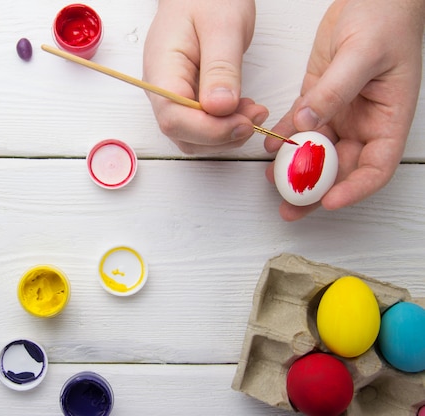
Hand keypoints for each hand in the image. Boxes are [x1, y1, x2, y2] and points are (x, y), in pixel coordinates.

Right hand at [143, 0, 267, 153]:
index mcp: (162, 70)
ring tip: (253, 112)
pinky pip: (202, 126)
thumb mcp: (223, 26)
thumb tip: (220, 108)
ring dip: (226, 135)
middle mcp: (161, 90)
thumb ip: (221, 68)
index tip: (242, 123)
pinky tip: (243, 110)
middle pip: (182, 133)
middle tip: (254, 118)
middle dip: (221, 135)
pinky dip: (225, 127)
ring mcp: (173, 97)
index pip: (174, 117)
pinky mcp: (188, 99)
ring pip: (193, 136)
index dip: (208, 130)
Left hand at [265, 0, 424, 219]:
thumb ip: (335, 91)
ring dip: (293, 170)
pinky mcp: (316, 101)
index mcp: (389, 119)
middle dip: (315, 192)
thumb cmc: (384, 19)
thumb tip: (308, 125)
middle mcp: (364, 123)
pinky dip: (282, 138)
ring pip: (315, 154)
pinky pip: (297, 127)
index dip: (354, 189)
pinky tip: (267, 145)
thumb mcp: (362, 54)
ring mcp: (339, 114)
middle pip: (340, 170)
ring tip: (270, 182)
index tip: (329, 200)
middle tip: (290, 207)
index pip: (376, 167)